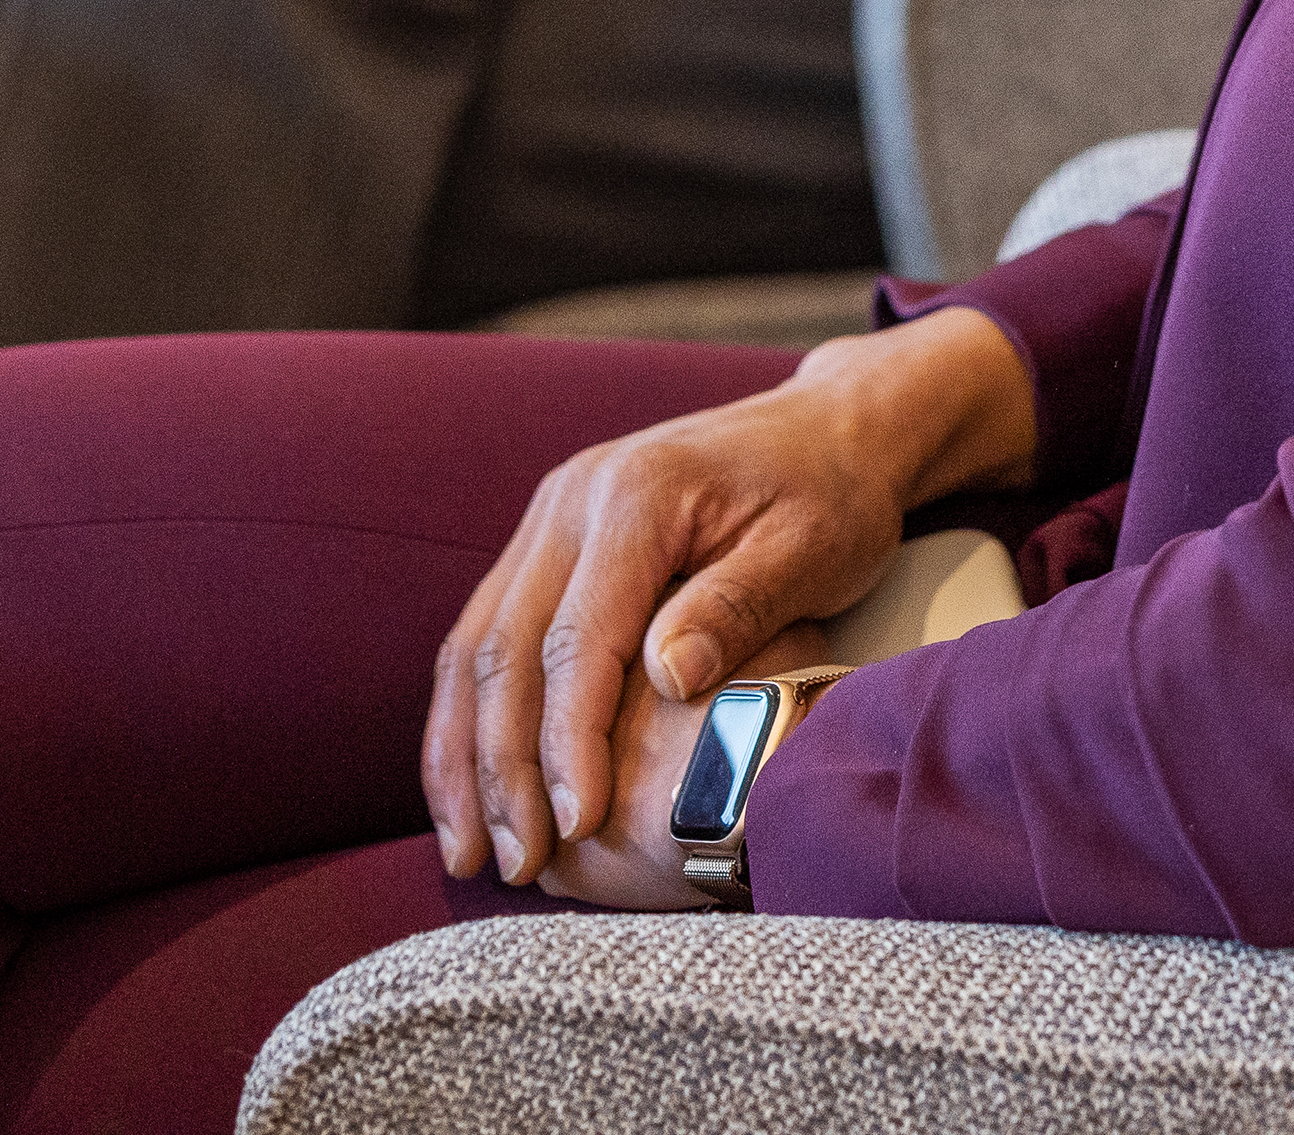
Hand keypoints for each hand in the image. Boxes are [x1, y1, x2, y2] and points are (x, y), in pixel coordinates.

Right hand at [424, 309, 1035, 892]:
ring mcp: (549, 517)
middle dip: (501, 768)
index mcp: (637, 497)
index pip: (578, 639)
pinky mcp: (546, 543)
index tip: (579, 826)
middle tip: (513, 865)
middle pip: (505, 649)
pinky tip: (471, 789)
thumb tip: (670, 681)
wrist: (827, 428)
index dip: (569, 741)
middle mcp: (572, 500)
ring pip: (473, 647)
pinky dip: (468, 718)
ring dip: (463, 755)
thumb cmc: (830, 497)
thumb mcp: (810, 549)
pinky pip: (484, 636)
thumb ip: (737, 609)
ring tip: (473, 850)